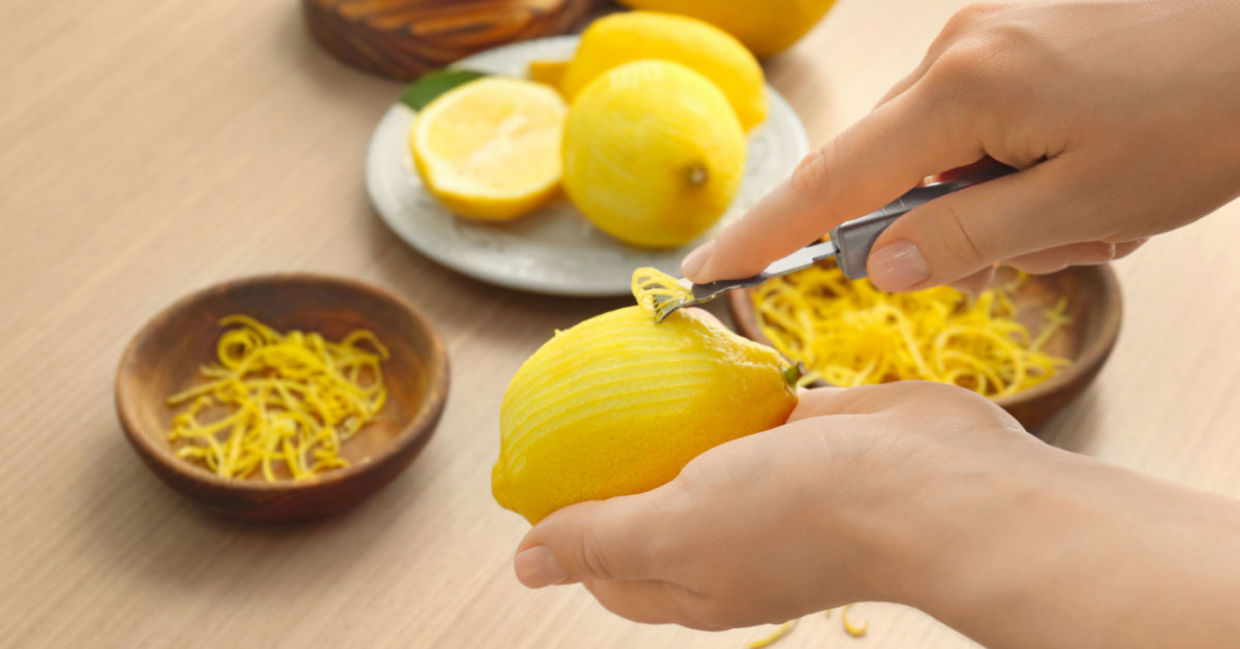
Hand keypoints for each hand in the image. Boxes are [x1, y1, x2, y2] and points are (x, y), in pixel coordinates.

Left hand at [510, 381, 1038, 629]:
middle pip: (646, 504)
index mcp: (692, 582)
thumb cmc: (804, 515)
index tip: (537, 468)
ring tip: (614, 366)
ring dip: (658, 415)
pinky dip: (713, 383)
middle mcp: (726, 540)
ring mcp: (766, 487)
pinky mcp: (801, 436)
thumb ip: (600, 542)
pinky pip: (740, 408)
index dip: (567, 529)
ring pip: (692, 451)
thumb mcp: (678, 533)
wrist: (936, 481)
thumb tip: (523, 566)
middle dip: (607, 460)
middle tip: (570, 402)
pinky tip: (687, 346)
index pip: (608, 568)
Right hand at [681, 0, 1239, 292]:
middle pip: (887, 169)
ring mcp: (989, 37)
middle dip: (938, 229)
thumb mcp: (1086, 203)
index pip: (832, 180)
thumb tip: (874, 265)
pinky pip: (981, 124)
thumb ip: (964, 238)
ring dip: (997, 203)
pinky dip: (1018, 168)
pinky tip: (1092, 171)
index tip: (711, 270)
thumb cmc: (1207, 111)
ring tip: (1099, 208)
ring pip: (942, 153)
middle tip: (1029, 249)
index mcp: (963, 89)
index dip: (766, 233)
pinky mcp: (1019, 38)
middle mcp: (958, 51)